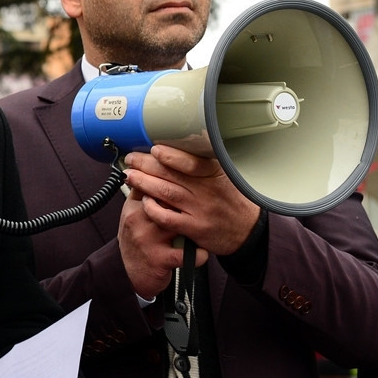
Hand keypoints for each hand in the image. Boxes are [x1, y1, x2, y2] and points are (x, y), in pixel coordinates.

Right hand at [118, 185, 206, 298]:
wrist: (128, 273)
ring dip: (193, 225)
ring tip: (206, 226)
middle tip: (203, 201)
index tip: (188, 178)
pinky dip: (198, 254)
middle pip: (164, 199)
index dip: (171, 178)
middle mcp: (138, 219)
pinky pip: (184, 254)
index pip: (151, 183)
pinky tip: (203, 252)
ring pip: (176, 223)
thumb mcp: (133, 214)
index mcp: (134, 206)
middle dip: (185, 199)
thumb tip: (157, 169)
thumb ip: (144, 194)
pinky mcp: (159, 259)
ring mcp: (148, 239)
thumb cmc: (137, 241)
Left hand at [123, 145, 260, 255]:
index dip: (171, 155)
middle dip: (146, 165)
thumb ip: (200, 164)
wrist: (246, 230)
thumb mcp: (222, 176)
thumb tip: (170, 148)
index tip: (154, 149)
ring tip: (130, 175)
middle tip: (131, 159)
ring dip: (143, 182)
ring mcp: (200, 210)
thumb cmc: (228, 199)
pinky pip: (166, 217)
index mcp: (215, 174)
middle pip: (171, 175)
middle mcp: (208, 191)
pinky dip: (152, 208)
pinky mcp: (194, 228)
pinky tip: (143, 201)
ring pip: (165, 192)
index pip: (192, 162)